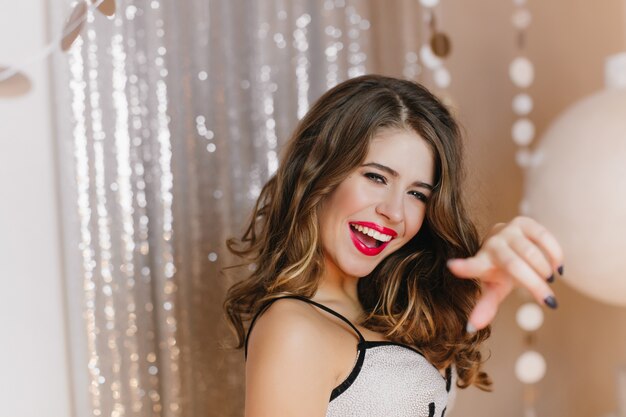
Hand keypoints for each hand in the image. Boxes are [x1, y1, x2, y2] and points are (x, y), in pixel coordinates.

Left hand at [446, 216, 563, 332]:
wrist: (509, 243)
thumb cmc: (500, 271)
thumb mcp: (494, 289)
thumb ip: (485, 307)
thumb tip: (471, 329)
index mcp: (481, 262)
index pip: (471, 266)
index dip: (463, 267)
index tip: (452, 266)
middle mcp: (492, 244)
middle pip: (513, 265)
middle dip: (533, 285)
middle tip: (548, 301)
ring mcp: (508, 231)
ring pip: (529, 251)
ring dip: (544, 269)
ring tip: (550, 280)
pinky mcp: (524, 222)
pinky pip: (543, 235)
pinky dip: (554, 253)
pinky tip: (558, 267)